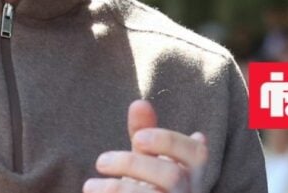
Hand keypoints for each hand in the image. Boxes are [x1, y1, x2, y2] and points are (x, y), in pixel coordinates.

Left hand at [85, 100, 206, 192]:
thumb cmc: (148, 189)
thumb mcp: (146, 162)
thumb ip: (144, 135)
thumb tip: (139, 103)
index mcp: (192, 176)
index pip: (197, 155)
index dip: (170, 142)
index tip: (138, 137)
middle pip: (172, 178)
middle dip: (134, 165)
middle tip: (101, 160)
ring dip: (118, 189)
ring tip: (90, 185)